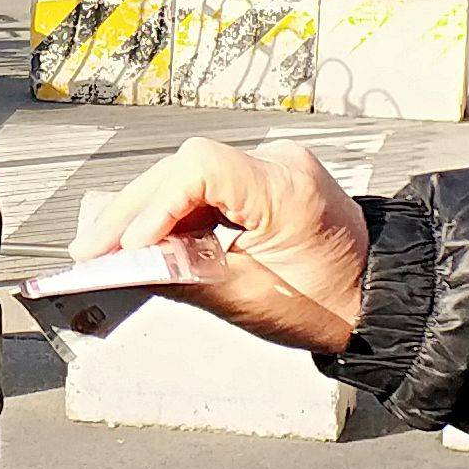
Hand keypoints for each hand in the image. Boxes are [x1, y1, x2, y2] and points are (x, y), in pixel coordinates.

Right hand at [67, 137, 370, 351]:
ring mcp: (273, 167)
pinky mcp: (264, 181)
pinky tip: (141, 241)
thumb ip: (186, 276)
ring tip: (103, 249)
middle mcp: (281, 164)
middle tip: (90, 251)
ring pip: (188, 177)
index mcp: (288, 188)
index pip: (201, 168)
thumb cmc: (329, 304)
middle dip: (134, 211)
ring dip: (146, 212)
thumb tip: (130, 264)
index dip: (156, 204)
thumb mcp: (253, 301)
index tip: (131, 246)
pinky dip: (172, 215)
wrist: (377, 299)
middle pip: (185, 169)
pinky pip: (206, 189)